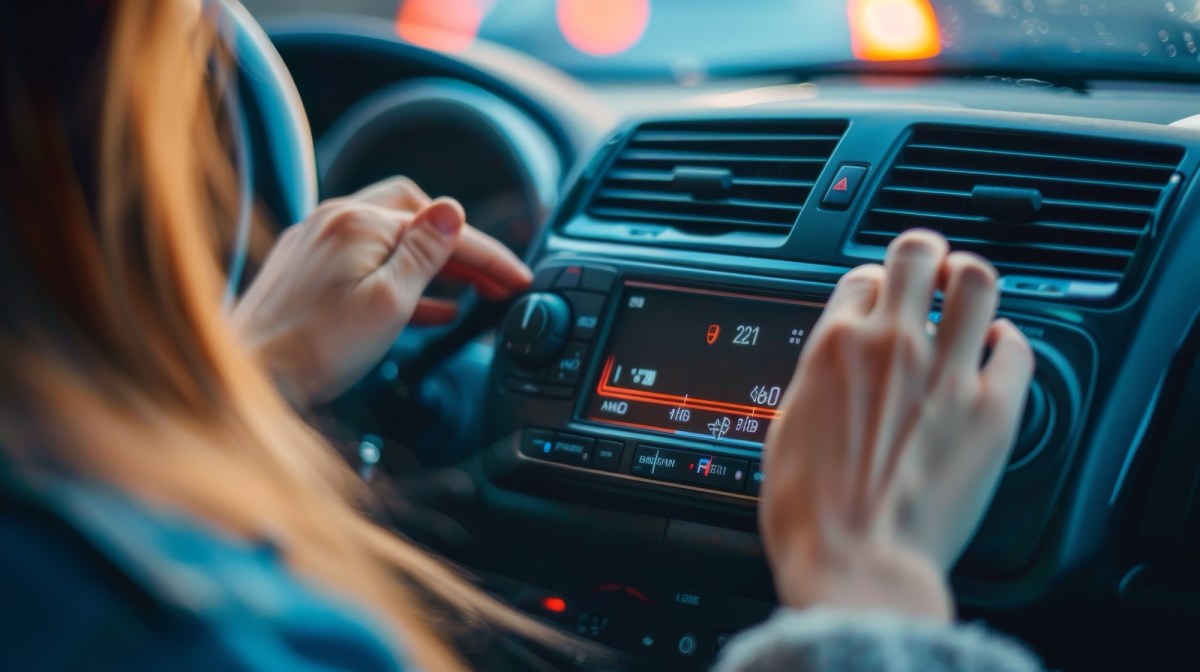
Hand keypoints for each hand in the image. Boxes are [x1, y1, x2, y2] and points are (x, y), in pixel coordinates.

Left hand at [232, 177, 530, 406]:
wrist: (245, 376)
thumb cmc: (313, 349)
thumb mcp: (388, 303)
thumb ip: (426, 254)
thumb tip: (454, 212)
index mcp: (360, 223)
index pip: (443, 229)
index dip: (490, 256)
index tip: (519, 278)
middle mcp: (336, 220)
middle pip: (417, 216)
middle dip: (461, 247)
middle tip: (494, 280)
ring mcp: (317, 242)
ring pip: (394, 239)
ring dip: (435, 263)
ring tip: (472, 295)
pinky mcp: (305, 269)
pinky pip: (368, 261)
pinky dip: (402, 277)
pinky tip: (425, 308)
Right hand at [760, 230, 1033, 622]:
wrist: (856, 562)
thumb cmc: (810, 513)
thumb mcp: (785, 429)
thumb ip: (816, 382)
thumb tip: (830, 369)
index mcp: (833, 348)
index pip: (861, 278)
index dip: (871, 285)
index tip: (877, 300)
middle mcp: (893, 346)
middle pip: (919, 254)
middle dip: (924, 256)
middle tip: (928, 273)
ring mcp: (947, 374)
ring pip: (977, 282)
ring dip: (970, 280)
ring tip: (968, 294)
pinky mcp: (993, 412)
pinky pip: (1017, 350)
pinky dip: (1009, 342)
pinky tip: (999, 349)